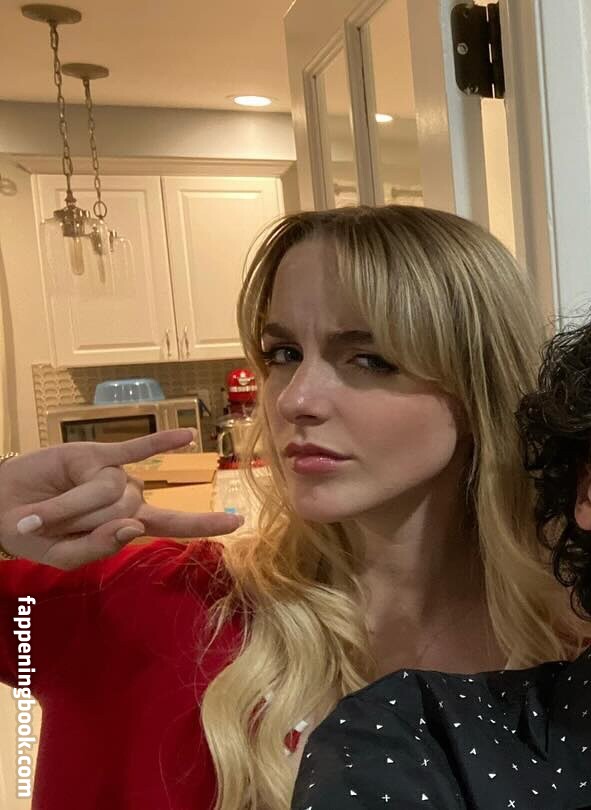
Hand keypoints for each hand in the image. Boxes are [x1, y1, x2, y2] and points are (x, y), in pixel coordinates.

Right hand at [0, 430, 242, 568]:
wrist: (1, 507)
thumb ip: (97, 548)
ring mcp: (114, 473)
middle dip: (85, 522)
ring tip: (48, 510)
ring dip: (75, 504)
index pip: (173, 526)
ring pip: (112, 489)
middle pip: (127, 510)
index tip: (237, 521)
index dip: (205, 524)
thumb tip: (133, 528)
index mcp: (126, 525)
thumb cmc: (35, 535)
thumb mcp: (63, 556)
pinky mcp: (97, 453)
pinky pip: (134, 447)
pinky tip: (188, 435)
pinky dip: (160, 442)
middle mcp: (127, 497)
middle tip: (52, 525)